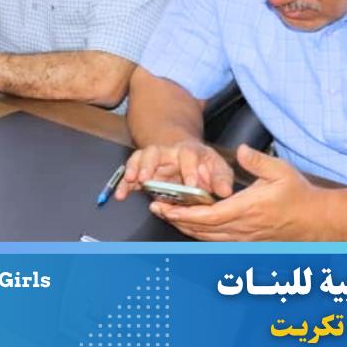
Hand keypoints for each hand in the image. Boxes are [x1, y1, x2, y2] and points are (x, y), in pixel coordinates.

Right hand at [115, 138, 233, 200]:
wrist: (186, 155)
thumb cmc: (202, 164)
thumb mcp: (217, 168)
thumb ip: (221, 179)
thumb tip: (225, 191)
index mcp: (189, 151)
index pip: (188, 156)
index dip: (190, 170)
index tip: (191, 184)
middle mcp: (168, 153)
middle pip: (156, 152)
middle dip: (149, 164)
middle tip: (147, 178)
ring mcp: (154, 160)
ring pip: (140, 158)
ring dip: (135, 168)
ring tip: (132, 180)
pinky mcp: (143, 170)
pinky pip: (130, 174)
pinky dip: (124, 184)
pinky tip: (121, 194)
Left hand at [146, 144, 325, 240]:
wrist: (319, 221)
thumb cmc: (300, 195)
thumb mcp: (281, 171)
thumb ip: (257, 160)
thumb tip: (240, 151)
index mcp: (247, 210)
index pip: (208, 216)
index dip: (184, 214)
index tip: (166, 208)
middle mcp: (243, 228)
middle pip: (201, 230)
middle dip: (176, 220)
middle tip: (157, 208)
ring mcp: (246, 238)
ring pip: (208, 238)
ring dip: (185, 228)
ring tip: (168, 215)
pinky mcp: (249, 242)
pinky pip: (218, 241)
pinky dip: (200, 234)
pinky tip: (191, 226)